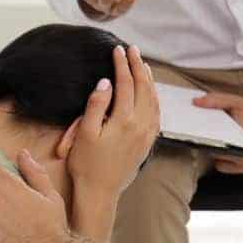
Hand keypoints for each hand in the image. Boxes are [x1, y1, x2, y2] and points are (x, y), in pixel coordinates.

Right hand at [66, 45, 160, 205]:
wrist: (100, 192)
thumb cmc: (87, 164)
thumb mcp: (85, 133)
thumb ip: (96, 106)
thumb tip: (105, 82)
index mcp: (124, 120)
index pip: (126, 84)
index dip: (122, 65)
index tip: (117, 50)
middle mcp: (140, 125)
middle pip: (144, 87)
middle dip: (139, 66)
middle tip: (133, 50)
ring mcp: (147, 134)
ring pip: (154, 99)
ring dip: (149, 80)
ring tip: (143, 65)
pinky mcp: (148, 142)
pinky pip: (157, 113)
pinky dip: (154, 98)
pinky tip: (150, 93)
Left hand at [191, 92, 242, 173]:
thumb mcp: (237, 101)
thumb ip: (216, 100)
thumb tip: (196, 102)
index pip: (214, 136)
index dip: (200, 132)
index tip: (189, 128)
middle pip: (213, 149)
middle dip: (204, 140)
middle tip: (195, 132)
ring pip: (216, 158)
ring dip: (211, 148)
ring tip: (208, 137)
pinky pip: (221, 165)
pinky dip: (218, 156)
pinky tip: (218, 145)